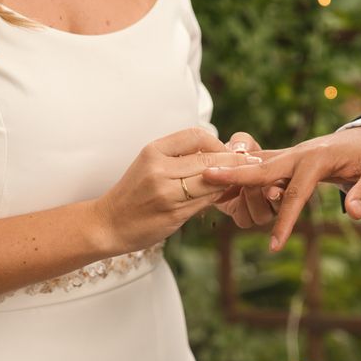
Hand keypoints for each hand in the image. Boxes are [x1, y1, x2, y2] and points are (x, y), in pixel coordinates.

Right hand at [94, 128, 260, 252]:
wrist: (108, 224)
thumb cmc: (132, 195)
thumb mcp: (150, 165)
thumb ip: (180, 158)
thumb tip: (218, 152)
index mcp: (153, 151)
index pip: (196, 136)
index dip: (218, 143)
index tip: (229, 151)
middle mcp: (159, 169)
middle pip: (209, 160)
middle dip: (235, 161)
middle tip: (253, 163)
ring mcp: (166, 192)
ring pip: (212, 182)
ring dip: (231, 181)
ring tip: (245, 179)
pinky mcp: (173, 213)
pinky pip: (206, 201)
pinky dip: (219, 197)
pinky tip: (226, 195)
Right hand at [203, 127, 360, 250]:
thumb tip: (355, 213)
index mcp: (316, 159)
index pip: (295, 194)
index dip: (285, 221)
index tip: (274, 246)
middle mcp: (297, 154)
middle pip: (262, 168)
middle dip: (235, 176)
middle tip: (207, 179)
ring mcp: (290, 154)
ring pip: (256, 164)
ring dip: (233, 173)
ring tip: (204, 185)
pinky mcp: (286, 158)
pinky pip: (259, 165)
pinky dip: (240, 172)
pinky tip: (220, 183)